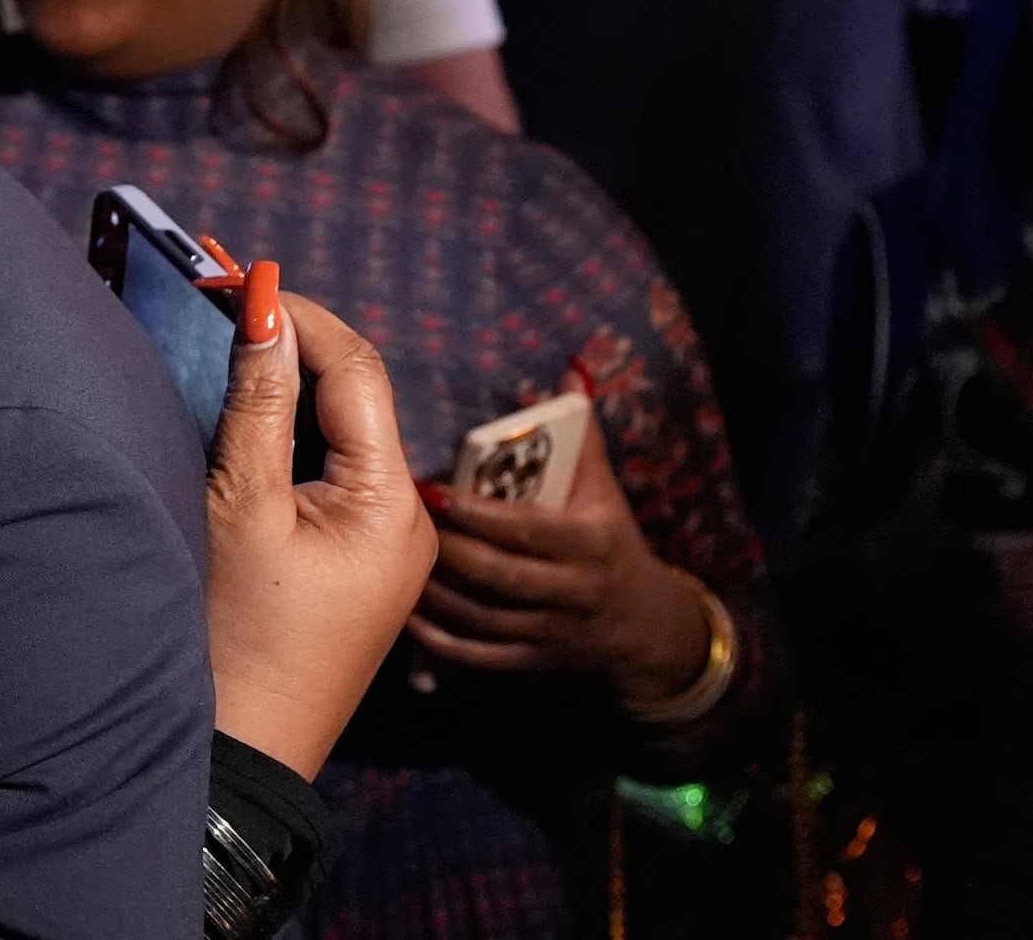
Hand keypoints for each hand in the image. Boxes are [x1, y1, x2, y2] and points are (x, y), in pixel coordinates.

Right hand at [205, 273, 435, 777]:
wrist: (241, 753)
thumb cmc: (238, 638)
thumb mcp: (241, 507)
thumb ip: (256, 405)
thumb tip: (262, 312)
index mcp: (392, 503)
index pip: (354, 369)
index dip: (296, 314)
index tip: (232, 276)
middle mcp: (404, 518)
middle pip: (353, 392)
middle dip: (290, 338)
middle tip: (218, 292)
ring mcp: (382, 543)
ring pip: (339, 428)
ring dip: (285, 380)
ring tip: (223, 334)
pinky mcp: (352, 561)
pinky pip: (328, 470)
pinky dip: (286, 429)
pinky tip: (241, 404)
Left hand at [414, 417, 714, 715]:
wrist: (644, 628)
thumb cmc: (610, 540)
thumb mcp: (603, 489)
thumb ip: (581, 431)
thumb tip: (570, 368)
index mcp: (590, 543)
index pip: (526, 529)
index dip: (476, 513)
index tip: (429, 489)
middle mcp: (573, 592)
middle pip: (496, 574)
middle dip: (444, 548)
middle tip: (392, 518)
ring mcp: (551, 634)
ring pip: (480, 617)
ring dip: (432, 591)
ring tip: (388, 557)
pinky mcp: (531, 663)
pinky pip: (476, 656)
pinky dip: (437, 638)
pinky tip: (405, 612)